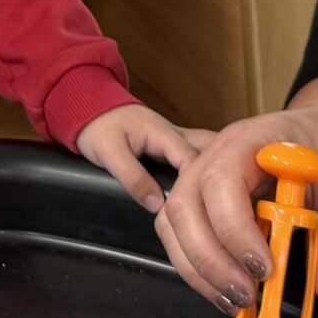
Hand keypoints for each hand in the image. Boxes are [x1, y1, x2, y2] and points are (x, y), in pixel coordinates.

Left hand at [75, 102, 215, 212]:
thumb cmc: (98, 126)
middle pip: (212, 151)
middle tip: (227, 202)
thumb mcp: (109, 153)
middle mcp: (176, 135)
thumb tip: (157, 204)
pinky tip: (209, 191)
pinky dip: (205, 172)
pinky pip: (195, 158)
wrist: (91, 108)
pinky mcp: (172, 147)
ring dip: (216, 172)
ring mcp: (176, 140)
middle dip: (222, 173)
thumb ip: (133, 178)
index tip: (200, 209)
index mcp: (163, 133)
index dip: (199, 185)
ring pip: (207, 154)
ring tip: (224, 199)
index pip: (193, 160)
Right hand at [156, 95, 317, 314]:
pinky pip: (183, 234)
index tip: (264, 269)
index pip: (221, 182)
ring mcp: (205, 175)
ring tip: (236, 300)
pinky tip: (227, 289)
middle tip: (246, 295)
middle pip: (185, 206)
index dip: (234, 230)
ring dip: (199, 269)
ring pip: (175, 224)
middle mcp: (216, 155)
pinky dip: (199, 267)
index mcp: (250, 141)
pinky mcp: (206, 200)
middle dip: (209, 259)